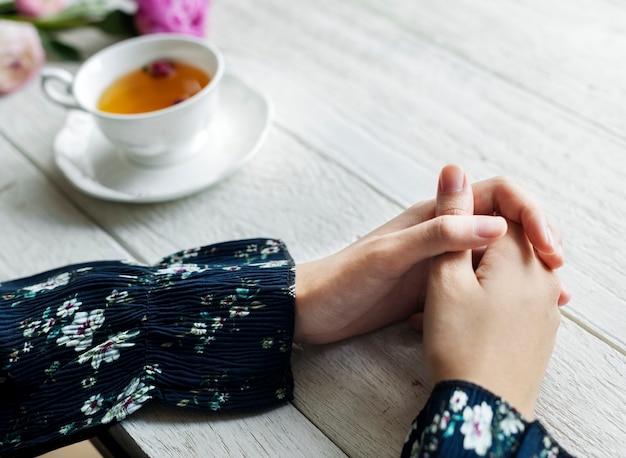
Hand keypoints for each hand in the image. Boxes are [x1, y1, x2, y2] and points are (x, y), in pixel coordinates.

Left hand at [294, 165, 566, 344]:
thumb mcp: (390, 254)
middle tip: (556, 276)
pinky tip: (513, 312)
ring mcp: (441, 261)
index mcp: (435, 214)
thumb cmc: (343, 279)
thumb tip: (498, 226)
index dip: (530, 212)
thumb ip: (439, 236)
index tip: (547, 245)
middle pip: (504, 224)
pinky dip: (500, 293)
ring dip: (522, 271)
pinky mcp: (435, 287)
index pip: (498, 194)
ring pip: (494, 256)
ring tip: (549, 298)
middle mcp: (443, 233)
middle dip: (535, 242)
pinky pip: (477, 284)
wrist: (312, 309)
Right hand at [422, 167, 567, 417]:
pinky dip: (486, 299)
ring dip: (474, 277)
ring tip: (443, 301)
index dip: (471, 216)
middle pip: (509, 240)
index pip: (505, 210)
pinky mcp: (540, 329)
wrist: (483, 408)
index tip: (450, 235)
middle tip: (443, 271)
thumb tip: (454, 169)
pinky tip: (458, 319)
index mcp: (519, 255)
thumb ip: (450, 219)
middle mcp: (542, 276)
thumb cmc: (458, 341)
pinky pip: (516, 298)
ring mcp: (546, 305)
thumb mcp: (443, 274)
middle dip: (473, 250)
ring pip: (508, 271)